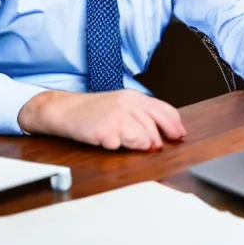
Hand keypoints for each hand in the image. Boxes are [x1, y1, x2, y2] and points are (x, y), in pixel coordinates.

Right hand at [18, 89, 186, 150]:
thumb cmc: (92, 110)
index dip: (175, 124)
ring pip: (145, 137)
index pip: (164, 109)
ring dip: (144, 145)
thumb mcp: (120, 105)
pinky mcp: (105, 130)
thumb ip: (141, 114)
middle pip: (156, 125)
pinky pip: (123, 144)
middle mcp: (128, 103)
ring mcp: (117, 116)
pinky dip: (122, 147)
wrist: (63, 110)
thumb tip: (161, 131)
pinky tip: (114, 144)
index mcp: (134, 97)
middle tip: (158, 147)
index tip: (180, 134)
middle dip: (161, 139)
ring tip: (138, 147)